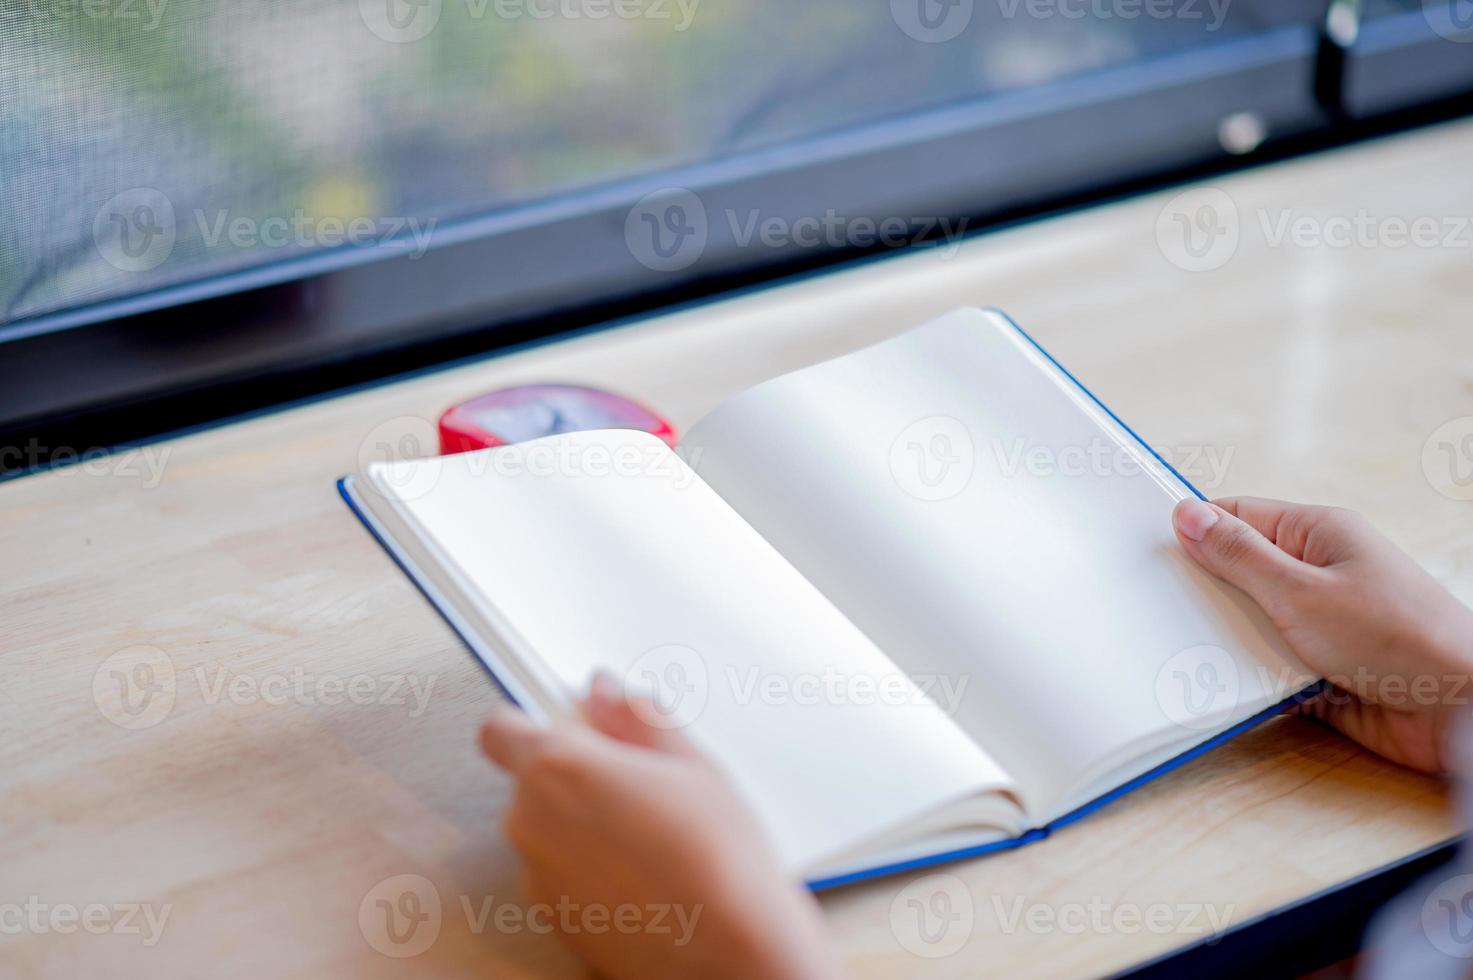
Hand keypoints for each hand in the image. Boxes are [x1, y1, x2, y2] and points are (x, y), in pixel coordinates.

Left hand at [479, 674, 843, 979]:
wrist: (728, 947)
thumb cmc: (716, 858)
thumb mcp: (690, 762)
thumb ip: (635, 716)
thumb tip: (606, 693)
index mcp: (560, 765)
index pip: (502, 726)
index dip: (533, 721)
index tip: (569, 723)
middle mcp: (532, 818)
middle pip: (531, 777)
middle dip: (573, 773)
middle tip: (634, 782)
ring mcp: (537, 872)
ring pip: (547, 827)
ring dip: (580, 823)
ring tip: (647, 833)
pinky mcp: (552, 915)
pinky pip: (558, 871)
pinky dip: (586, 866)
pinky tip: (641, 870)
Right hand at [1173, 496, 1472, 773]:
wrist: (1460, 711)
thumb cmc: (1399, 638)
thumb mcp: (1302, 591)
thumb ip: (1239, 555)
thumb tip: (1187, 513)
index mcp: (1318, 535)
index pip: (1239, 516)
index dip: (1195, 530)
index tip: (1148, 551)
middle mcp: (1318, 574)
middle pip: (1238, 572)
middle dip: (1202, 591)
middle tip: (1154, 605)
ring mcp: (1319, 623)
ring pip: (1248, 622)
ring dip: (1223, 638)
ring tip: (1177, 646)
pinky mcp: (1319, 670)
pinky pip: (1264, 664)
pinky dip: (1244, 675)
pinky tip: (1213, 685)